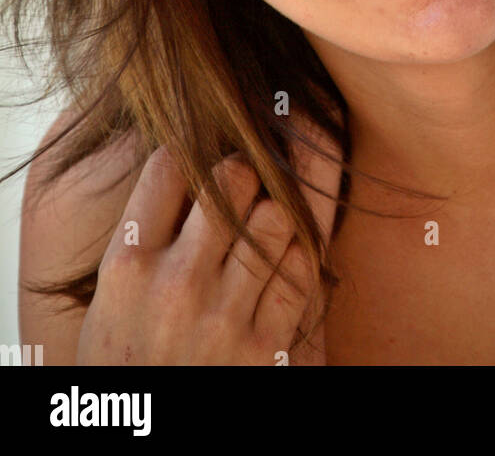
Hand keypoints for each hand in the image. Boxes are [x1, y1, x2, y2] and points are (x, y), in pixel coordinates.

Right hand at [76, 120, 341, 365]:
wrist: (144, 447)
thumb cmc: (126, 369)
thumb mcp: (108, 303)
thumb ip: (140, 242)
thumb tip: (181, 169)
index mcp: (127, 268)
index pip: (168, 166)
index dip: (186, 153)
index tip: (195, 162)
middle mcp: (176, 285)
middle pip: (232, 180)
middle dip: (240, 174)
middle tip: (240, 185)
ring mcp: (224, 317)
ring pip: (276, 217)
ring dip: (275, 213)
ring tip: (265, 223)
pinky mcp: (264, 348)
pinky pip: (301, 271)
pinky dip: (299, 257)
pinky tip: (282, 263)